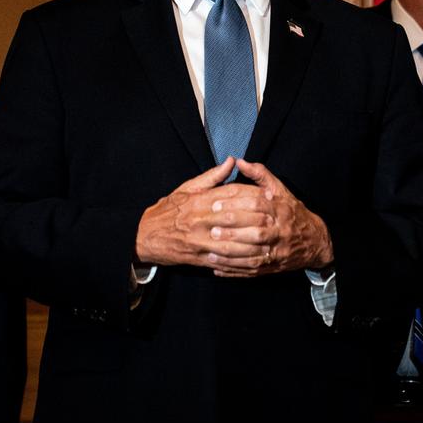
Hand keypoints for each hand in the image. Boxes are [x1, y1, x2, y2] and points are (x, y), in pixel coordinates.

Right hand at [135, 158, 273, 267]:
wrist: (146, 235)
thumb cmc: (168, 210)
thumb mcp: (187, 188)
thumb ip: (212, 177)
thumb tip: (231, 160)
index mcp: (198, 200)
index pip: (229, 194)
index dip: (251, 194)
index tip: (269, 195)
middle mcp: (199, 219)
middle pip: (233, 216)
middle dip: (256, 218)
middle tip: (276, 218)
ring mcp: (199, 240)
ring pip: (231, 241)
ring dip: (252, 242)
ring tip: (270, 241)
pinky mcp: (198, 257)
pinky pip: (223, 260)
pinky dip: (239, 261)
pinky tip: (254, 260)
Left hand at [206, 159, 333, 277]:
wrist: (314, 241)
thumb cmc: (292, 211)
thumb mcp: (279, 190)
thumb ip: (259, 174)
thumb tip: (239, 161)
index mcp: (280, 210)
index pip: (257, 205)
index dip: (235, 204)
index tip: (215, 205)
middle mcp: (280, 231)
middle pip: (256, 232)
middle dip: (232, 231)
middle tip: (212, 229)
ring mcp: (277, 251)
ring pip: (254, 254)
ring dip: (231, 254)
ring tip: (211, 251)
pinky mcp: (272, 267)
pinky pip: (252, 270)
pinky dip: (234, 270)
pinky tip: (217, 268)